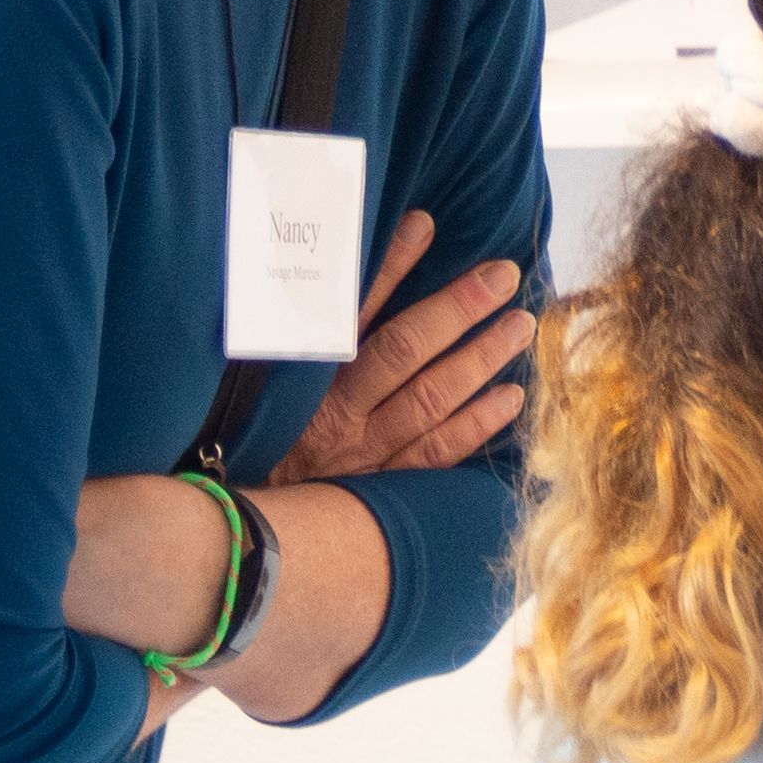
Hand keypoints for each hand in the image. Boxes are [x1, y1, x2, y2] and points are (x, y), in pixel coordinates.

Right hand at [269, 210, 536, 484]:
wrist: (242, 536)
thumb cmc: (247, 452)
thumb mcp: (254, 391)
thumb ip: (295, 339)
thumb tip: (330, 274)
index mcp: (299, 383)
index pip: (348, 311)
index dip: (387, 266)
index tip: (425, 225)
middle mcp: (334, 416)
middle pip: (402, 350)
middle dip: (456, 309)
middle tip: (503, 275)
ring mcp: (362, 457)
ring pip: (430, 399)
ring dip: (479, 359)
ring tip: (521, 325)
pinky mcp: (382, 493)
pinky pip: (437, 455)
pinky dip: (477, 424)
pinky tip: (512, 396)